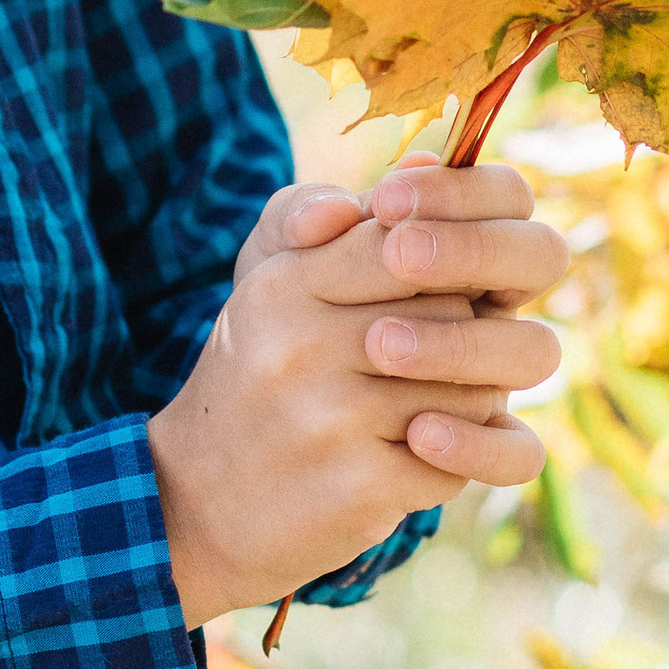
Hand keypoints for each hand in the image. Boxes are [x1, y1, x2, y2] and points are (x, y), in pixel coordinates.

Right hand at [148, 155, 568, 630]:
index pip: (409, 242)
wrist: (194, 503)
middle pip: (457, 316)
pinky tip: (414, 459)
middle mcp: (302, 343)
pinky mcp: (359, 486)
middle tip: (440, 359)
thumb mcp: (269, 282)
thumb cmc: (254, 377)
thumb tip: (421, 164)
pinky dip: (454, 462)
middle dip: (466, 341)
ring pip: (473, 390)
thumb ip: (331, 215)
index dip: (446, 265)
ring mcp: (331, 418)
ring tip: (429, 408)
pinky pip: (460, 460)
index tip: (441, 290)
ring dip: (468, 404)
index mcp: (286, 283)